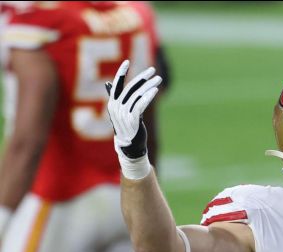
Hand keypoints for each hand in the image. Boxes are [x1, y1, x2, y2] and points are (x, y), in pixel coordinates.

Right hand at [105, 60, 161, 177]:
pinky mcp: (132, 120)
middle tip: (153, 70)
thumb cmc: (126, 127)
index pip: (116, 84)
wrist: (129, 146)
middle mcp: (116, 107)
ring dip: (149, 86)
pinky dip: (148, 96)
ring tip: (159, 80)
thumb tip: (109, 84)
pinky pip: (141, 104)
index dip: (121, 72)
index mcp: (112, 103)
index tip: (127, 61)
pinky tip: (155, 90)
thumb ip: (116, 97)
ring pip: (138, 95)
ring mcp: (124, 113)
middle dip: (142, 78)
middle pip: (131, 88)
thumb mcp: (120, 111)